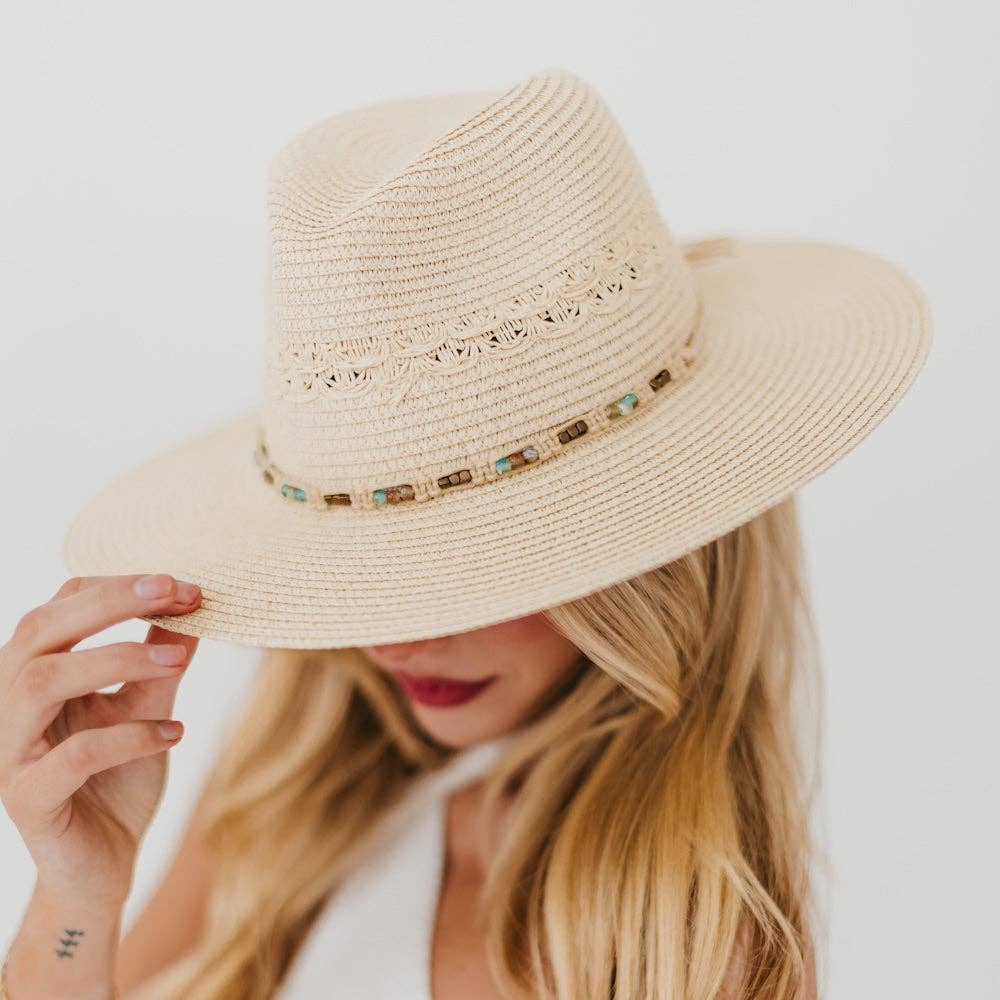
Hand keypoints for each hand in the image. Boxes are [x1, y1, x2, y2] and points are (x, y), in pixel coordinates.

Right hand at [0, 573, 200, 909]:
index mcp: (34, 674)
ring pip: (40, 683)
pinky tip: (175, 734)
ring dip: (116, 660)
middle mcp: (9, 705)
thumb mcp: (148, 708)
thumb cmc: (120, 779)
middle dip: (110, 603)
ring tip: (180, 661)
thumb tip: (192, 607)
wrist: (103, 867)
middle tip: (175, 592)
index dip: (118, 586)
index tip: (183, 585)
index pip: (60, 606)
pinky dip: (129, 737)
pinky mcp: (25, 799)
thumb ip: (161, 662)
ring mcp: (9, 752)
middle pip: (39, 630)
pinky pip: (72, 756)